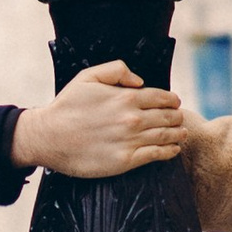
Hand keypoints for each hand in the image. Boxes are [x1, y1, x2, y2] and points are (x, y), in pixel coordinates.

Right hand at [13, 61, 185, 179]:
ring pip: (165, 136)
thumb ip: (117, 70)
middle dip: (176, 116)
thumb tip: (139, 80)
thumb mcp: (88, 76)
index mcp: (126, 97)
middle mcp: (132, 119)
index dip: (171, 99)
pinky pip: (156, 155)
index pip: (161, 97)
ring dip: (178, 133)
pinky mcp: (125, 161)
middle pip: (167, 116)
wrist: (49, 137)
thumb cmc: (67, 106)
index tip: (174, 102)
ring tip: (182, 133)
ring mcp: (130, 141)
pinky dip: (169, 152)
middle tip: (179, 118)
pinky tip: (174, 149)